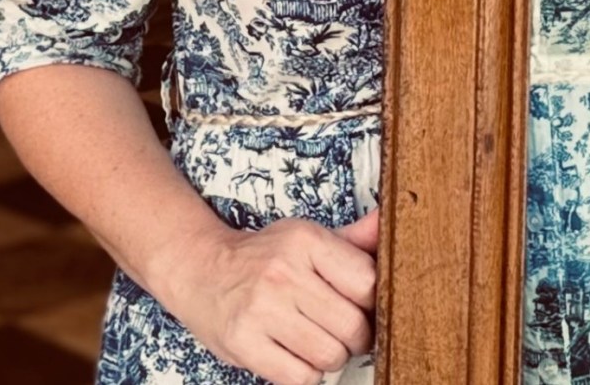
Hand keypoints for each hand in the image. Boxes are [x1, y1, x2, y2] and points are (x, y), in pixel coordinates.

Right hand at [154, 212, 377, 384]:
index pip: (368, 282)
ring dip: (331, 358)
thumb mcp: (305, 238)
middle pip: (352, 326)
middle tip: (343, 332)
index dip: (373, 304)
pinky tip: (295, 356)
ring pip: (330, 356)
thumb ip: (352, 239)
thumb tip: (390, 220)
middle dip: (356, 337)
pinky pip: (300, 378)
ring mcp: (261, 309)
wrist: (200, 270)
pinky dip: (305, 374)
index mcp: (305, 241)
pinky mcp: (244, 343)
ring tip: (317, 343)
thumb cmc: (261, 258)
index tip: (364, 309)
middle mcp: (283, 273)